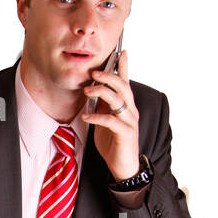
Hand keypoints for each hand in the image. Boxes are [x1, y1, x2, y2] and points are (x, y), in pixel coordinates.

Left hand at [82, 49, 140, 180]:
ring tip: (86, 91)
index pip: (126, 82)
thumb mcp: (107, 119)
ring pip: (118, 99)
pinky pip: (111, 120)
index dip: (124, 67)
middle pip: (122, 86)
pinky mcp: (125, 133)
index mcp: (126, 106)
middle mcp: (130, 110)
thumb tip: (94, 90)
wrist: (123, 167)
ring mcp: (130, 121)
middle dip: (108, 76)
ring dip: (101, 92)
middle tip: (93, 73)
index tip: (122, 51)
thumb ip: (103, 105)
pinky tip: (86, 116)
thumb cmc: (114, 143)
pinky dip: (97, 116)